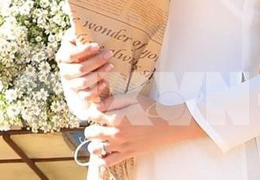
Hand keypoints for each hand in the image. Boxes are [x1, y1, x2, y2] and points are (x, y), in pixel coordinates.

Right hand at [55, 27, 113, 119]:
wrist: (84, 66)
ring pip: (82, 83)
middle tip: (110, 54)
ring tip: (111, 66)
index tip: (97, 45)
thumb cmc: (84, 48)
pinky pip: (86, 96)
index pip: (70, 55)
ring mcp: (71, 84)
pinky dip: (96, 90)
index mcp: (63, 56)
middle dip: (96, 62)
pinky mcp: (79, 94)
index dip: (83, 51)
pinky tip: (105, 83)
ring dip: (98, 74)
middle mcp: (65, 71)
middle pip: (79, 69)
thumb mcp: (80, 38)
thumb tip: (88, 17)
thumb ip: (82, 30)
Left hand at [85, 93, 206, 165]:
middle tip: (98, 123)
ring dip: (94, 142)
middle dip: (91, 126)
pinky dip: (101, 158)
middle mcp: (116, 133)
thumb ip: (114, 100)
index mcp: (117, 117)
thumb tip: (98, 105)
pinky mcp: (127, 154)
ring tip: (101, 137)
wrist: (169, 124)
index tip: (96, 110)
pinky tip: (104, 151)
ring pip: (95, 148)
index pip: (92, 115)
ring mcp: (121, 145)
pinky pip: (107, 162)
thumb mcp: (134, 98)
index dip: (92, 111)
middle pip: (90, 132)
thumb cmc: (152, 109)